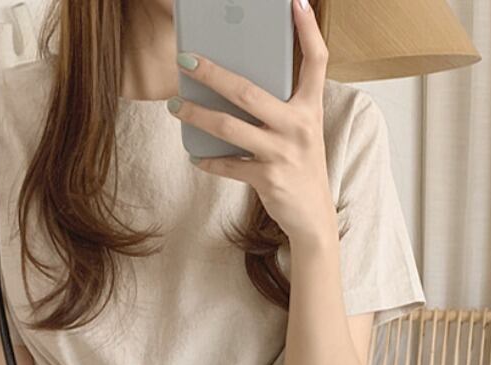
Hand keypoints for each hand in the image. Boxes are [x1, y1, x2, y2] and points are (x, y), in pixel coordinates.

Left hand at [168, 0, 333, 247]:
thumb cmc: (300, 168)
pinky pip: (228, 165)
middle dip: (212, 73)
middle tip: (186, 59)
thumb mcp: (300, 132)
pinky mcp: (267, 179)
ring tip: (174, 105)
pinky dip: (208, 161)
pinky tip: (194, 156)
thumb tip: (235, 87)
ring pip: (230, 127)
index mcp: (310, 109)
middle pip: (249, 91)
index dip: (307, 30)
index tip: (295, 2)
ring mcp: (282, 153)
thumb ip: (279, 108)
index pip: (316, 61)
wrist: (313, 217)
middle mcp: (299, 127)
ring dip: (196, 115)